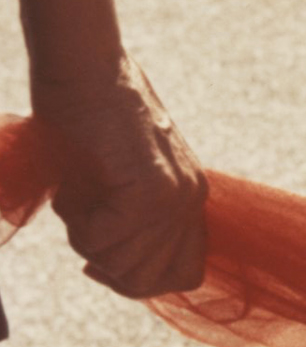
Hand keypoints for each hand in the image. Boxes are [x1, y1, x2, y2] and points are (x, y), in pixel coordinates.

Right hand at [34, 55, 207, 298]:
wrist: (86, 66)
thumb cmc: (87, 117)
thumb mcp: (118, 174)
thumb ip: (130, 216)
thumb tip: (107, 261)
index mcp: (189, 198)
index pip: (183, 276)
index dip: (134, 279)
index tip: (97, 259)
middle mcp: (190, 201)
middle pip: (149, 280)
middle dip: (105, 263)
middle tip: (84, 221)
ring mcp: (174, 196)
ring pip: (124, 265)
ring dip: (87, 240)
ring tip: (78, 197)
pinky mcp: (150, 189)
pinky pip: (103, 241)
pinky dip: (79, 224)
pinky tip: (73, 190)